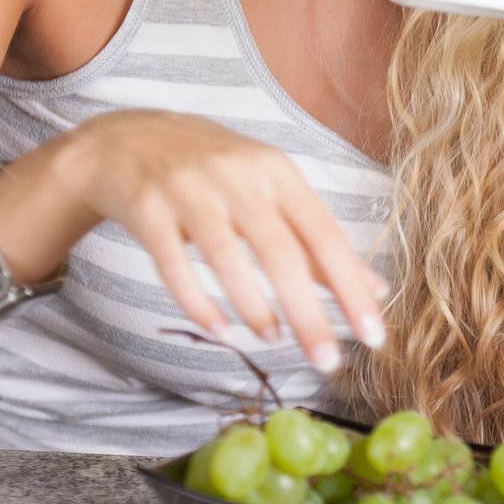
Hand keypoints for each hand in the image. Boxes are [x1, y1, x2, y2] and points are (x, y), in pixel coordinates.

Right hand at [57, 110, 387, 373]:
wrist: (126, 140)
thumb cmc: (213, 171)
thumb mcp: (269, 190)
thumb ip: (317, 239)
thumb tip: (377, 288)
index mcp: (275, 170)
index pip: (323, 233)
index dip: (351, 286)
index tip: (374, 335)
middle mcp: (236, 175)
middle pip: (280, 252)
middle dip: (308, 314)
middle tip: (328, 363)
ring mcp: (189, 189)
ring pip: (227, 258)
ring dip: (254, 308)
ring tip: (273, 339)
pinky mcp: (149, 208)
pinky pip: (174, 266)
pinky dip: (199, 304)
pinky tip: (220, 331)